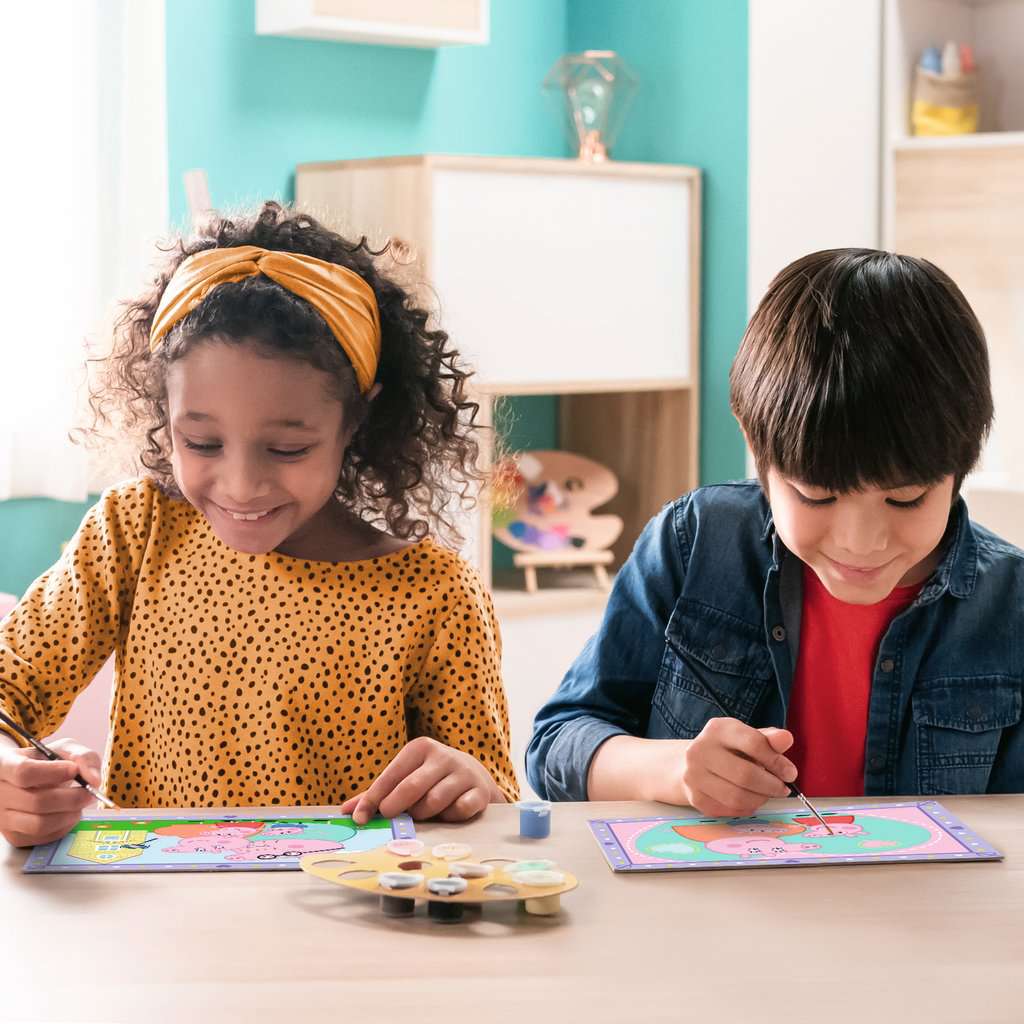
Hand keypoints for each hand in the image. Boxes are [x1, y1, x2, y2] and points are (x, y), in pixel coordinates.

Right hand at [0, 738, 102, 847]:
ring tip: (80, 802)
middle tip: (90, 792)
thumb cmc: (46, 762)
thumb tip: (94, 781)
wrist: (28, 778)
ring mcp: (3, 819)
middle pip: (36, 802)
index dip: (53, 772)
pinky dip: (64, 825)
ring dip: (69, 814)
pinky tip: (69, 812)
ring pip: (40, 824)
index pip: (24, 772)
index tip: (74, 770)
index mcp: (4, 765)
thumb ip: (83, 757)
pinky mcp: (14, 836)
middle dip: (72, 798)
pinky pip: (43, 837)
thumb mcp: (64, 749)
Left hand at [340, 736, 504, 824]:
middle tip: (390, 818)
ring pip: (434, 802)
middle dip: (395, 807)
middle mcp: (443, 756)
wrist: (474, 776)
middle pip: (411, 788)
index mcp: (420, 748)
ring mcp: (463, 773)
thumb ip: (378, 793)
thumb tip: (346, 811)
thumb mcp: (406, 777)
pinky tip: (448, 814)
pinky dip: (449, 818)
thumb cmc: (430, 779)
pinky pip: (459, 811)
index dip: (372, 799)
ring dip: (423, 814)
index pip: (390, 776)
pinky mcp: (479, 792)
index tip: (360, 819)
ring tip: (422, 813)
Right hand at [674, 719, 797, 817]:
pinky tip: (750, 800)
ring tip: (766, 794)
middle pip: (746, 775)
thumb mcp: (747, 737)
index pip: (753, 744)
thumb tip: (786, 738)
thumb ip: (768, 739)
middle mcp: (700, 750)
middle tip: (782, 788)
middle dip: (771, 786)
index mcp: (717, 729)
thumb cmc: (727, 749)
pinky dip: (746, 808)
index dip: (777, 761)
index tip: (790, 773)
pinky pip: (729, 809)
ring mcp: (694, 775)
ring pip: (737, 797)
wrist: (690, 763)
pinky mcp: (695, 797)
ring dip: (760, 799)